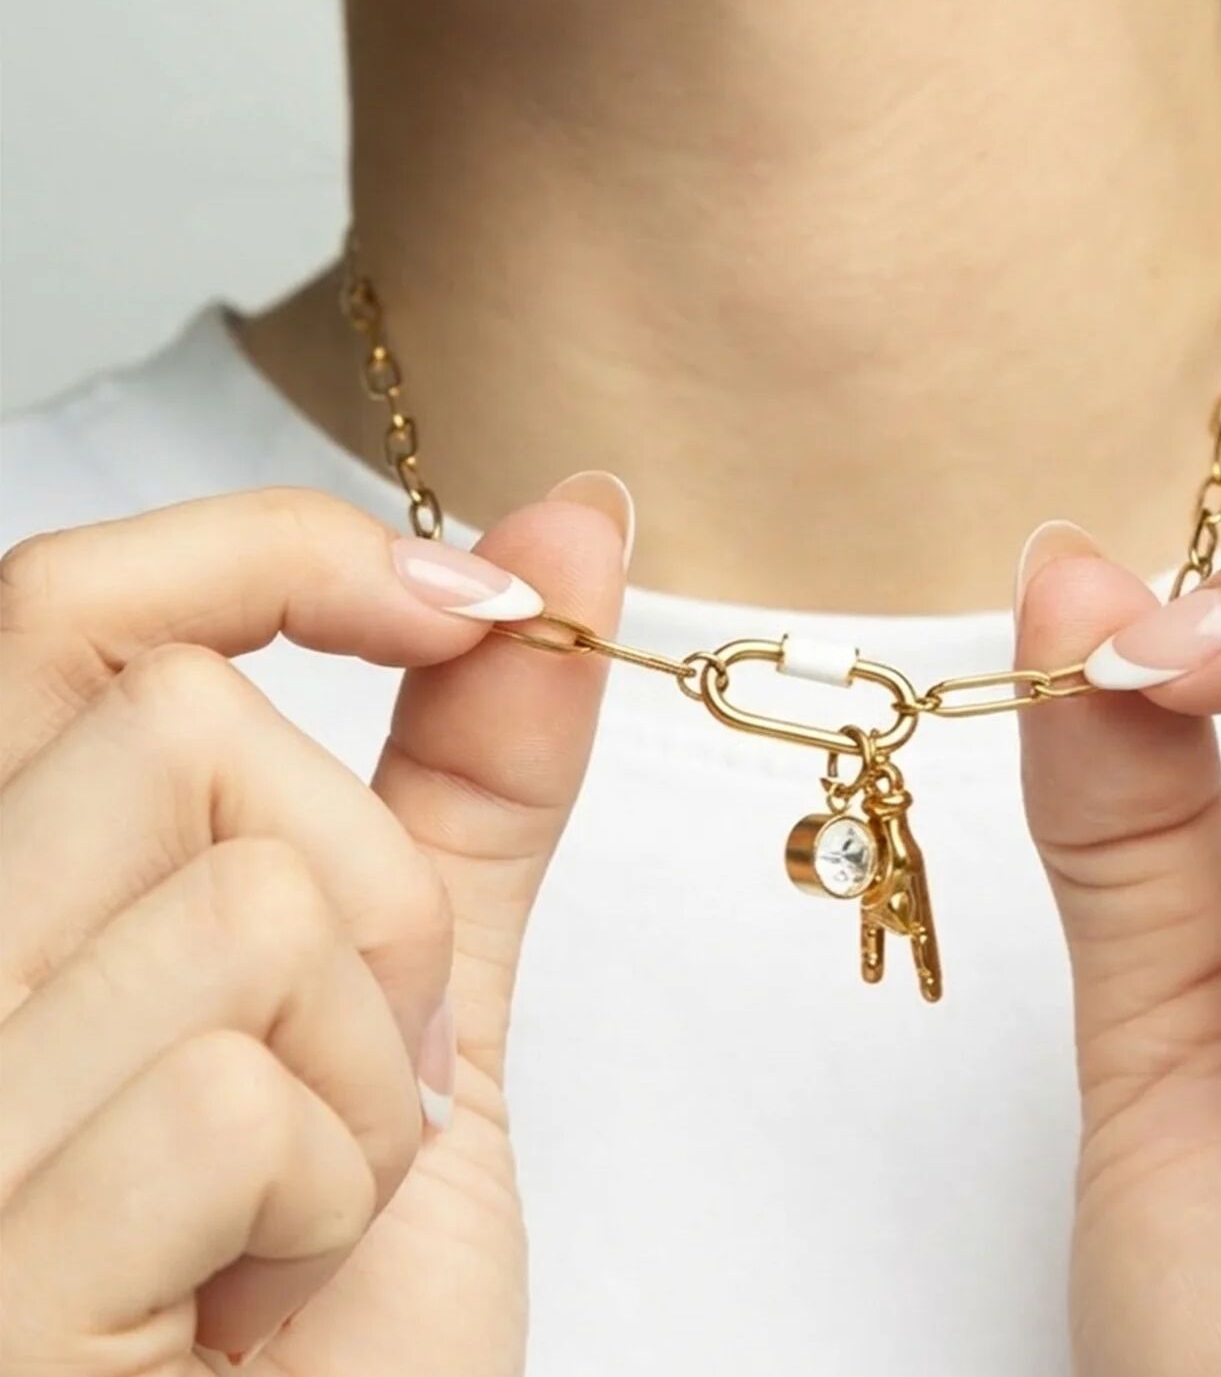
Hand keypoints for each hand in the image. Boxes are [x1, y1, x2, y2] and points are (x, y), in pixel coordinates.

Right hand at [0, 485, 625, 1374]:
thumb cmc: (340, 1286)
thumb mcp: (416, 978)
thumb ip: (476, 755)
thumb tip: (576, 523)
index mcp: (6, 875)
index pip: (69, 598)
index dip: (281, 553)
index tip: (463, 599)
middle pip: (183, 724)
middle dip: (370, 889)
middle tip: (365, 1049)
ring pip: (244, 901)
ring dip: (364, 1056)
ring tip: (310, 1185)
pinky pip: (236, 1091)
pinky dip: (331, 1188)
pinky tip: (260, 1282)